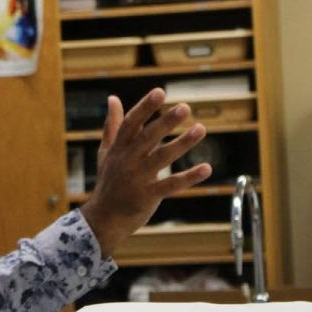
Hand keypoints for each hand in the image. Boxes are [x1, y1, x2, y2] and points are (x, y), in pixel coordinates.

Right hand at [80, 88, 211, 258]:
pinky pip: (171, 185)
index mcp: (118, 148)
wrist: (104, 218)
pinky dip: (189, 177)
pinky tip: (207, 168)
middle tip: (185, 107)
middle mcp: (126, 160)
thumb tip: (113, 98)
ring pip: (162, 158)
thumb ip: (112, 125)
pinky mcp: (148, 196)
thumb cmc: (109, 181)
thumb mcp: (107, 152)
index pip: (131, 123)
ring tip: (201, 129)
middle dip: (166, 121)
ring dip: (182, 143)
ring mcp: (137, 178)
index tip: (160, 92)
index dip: (145, 107)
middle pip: (148, 137)